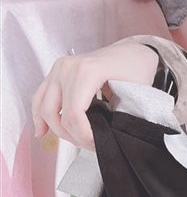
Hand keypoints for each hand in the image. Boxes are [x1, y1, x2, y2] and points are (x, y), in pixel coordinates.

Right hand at [32, 40, 159, 151]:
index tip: (97, 143)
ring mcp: (59, 68)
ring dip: (56, 129)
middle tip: (90, 144)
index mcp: (87, 71)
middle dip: (72, 135)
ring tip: (74, 140)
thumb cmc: (136, 68)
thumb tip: (103, 138)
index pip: (74, 114)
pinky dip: (40, 115)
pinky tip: (43, 131)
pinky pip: (40, 97)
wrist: (133, 52)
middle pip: (56, 113)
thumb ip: (117, 116)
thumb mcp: (134, 93)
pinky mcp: (56, 72)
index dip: (84, 135)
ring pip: (44, 107)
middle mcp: (67, 67)